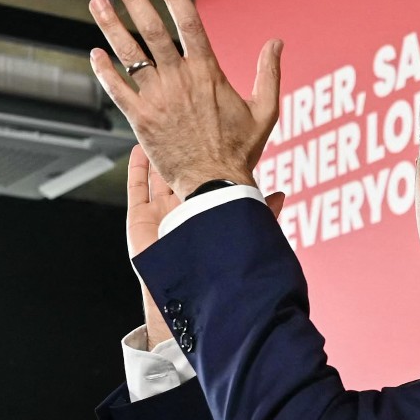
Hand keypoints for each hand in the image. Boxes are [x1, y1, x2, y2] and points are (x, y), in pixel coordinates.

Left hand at [87, 0, 281, 198]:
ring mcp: (158, 99)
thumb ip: (269, 73)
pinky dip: (104, 71)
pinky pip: (117, 90)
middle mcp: (180, 80)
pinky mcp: (141, 120)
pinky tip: (94, 54)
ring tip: (97, 2)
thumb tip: (277, 42)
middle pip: (152, 31)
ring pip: (129, 55)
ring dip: (111, 26)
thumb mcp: (265, 110)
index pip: (189, 23)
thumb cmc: (242, 150)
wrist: (216, 185)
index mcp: (209, 73)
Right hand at [127, 142, 285, 347]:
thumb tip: (283, 194)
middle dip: (182, 144)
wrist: (188, 305)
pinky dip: (136, 169)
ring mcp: (163, 215)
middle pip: (183, 169)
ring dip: (158, 149)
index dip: (211, 154)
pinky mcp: (140, 222)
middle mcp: (188, 210)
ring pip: (159, 174)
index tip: (214, 128)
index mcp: (212, 211)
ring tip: (158, 122)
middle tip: (182, 114)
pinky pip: (137, 190)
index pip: (211, 176)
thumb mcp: (245, 238)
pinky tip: (138, 149)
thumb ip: (263, 216)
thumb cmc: (221, 276)